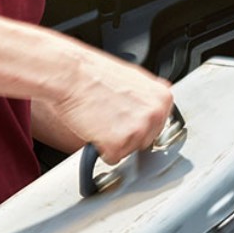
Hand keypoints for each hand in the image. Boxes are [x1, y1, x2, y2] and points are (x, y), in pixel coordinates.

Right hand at [46, 50, 173, 164]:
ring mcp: (138, 131)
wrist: (71, 75)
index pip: (158, 124)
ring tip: (101, 119)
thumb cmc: (95, 74)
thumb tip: (156, 104)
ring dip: (114, 142)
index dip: (137, 122)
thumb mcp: (134, 76)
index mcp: (163, 98)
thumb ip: (149, 95)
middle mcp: (156, 115)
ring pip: (129, 151)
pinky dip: (101, 149)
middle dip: (127, 134)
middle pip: (145, 140)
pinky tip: (95, 129)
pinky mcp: (118, 145)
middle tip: (109, 116)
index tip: (125, 116)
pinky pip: (112, 158)